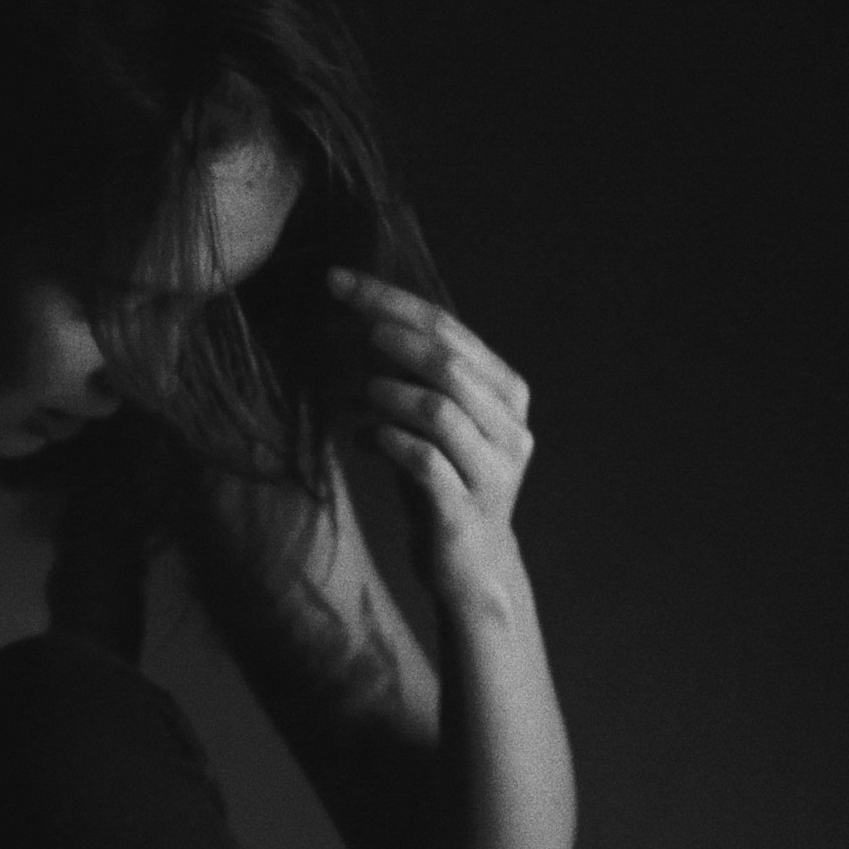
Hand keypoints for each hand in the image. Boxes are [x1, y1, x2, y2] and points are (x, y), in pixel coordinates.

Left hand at [325, 270, 533, 606]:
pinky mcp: (465, 508)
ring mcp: (493, 469)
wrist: (470, 567)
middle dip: (391, 332)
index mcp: (506, 394)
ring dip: (388, 391)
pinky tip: (361, 438)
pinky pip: (423, 460)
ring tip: (357, 390)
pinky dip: (386, 440)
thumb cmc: (443, 484)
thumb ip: (411, 378)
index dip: (392, 300)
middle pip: (447, 361)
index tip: (338, 281)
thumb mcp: (430, 424)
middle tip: (348, 322)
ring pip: (439, 408)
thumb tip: (361, 324)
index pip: (450, 330)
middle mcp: (509, 427)